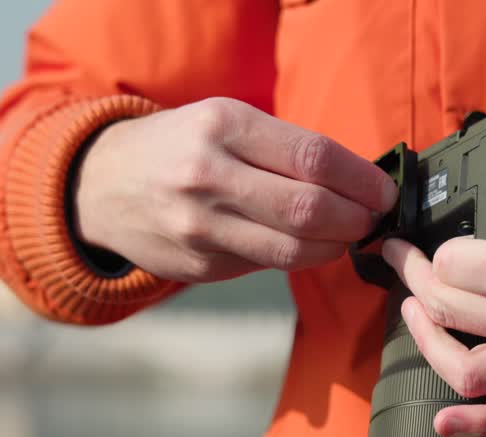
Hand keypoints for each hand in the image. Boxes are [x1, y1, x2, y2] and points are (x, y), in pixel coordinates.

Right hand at [72, 98, 396, 281]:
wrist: (102, 184)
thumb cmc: (183, 146)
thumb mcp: (225, 121)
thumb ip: (286, 148)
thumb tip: (360, 183)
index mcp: (222, 126)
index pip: (314, 157)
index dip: (362, 181)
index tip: (384, 191)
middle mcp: (207, 175)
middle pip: (310, 209)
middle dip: (356, 219)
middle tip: (372, 219)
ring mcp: (200, 227)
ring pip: (294, 249)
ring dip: (335, 246)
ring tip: (347, 235)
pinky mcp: (199, 266)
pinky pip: (267, 265)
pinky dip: (298, 257)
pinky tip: (306, 246)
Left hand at [382, 81, 485, 436]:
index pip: (454, 264)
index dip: (430, 246)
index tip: (418, 234)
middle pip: (449, 310)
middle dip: (416, 281)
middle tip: (405, 260)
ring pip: (465, 370)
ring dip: (430, 343)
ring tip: (419, 314)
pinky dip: (474, 425)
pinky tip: (444, 421)